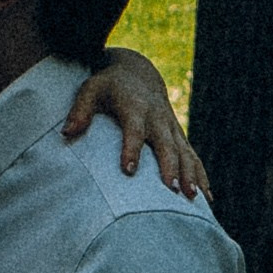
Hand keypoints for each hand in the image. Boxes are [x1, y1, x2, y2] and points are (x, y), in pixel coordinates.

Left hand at [69, 47, 204, 197]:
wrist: (138, 73)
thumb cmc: (109, 85)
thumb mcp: (90, 90)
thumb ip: (79, 111)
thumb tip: (66, 133)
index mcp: (135, 108)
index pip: (134, 130)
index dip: (131, 148)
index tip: (128, 170)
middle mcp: (157, 118)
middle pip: (166, 145)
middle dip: (170, 167)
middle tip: (170, 190)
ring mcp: (171, 128)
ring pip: (184, 153)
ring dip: (190, 175)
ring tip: (192, 197)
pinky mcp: (178, 136)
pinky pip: (192, 158)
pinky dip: (201, 176)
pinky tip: (206, 200)